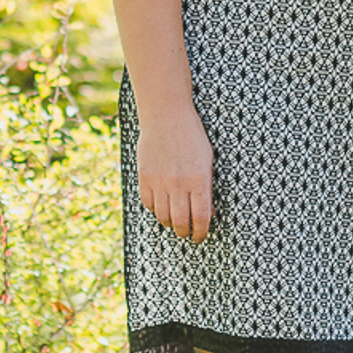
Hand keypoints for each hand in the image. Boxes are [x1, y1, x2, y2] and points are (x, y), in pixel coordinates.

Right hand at [136, 101, 214, 241]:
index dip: (202, 232)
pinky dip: (155, 209)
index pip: (201, 218)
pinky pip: (148, 204)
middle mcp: (179, 184)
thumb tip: (208, 213)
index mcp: (199, 180)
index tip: (201, 236)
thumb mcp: (207, 160)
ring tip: (175, 220)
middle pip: (181, 223)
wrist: (166, 115)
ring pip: (163, 216)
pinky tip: (161, 205)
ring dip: (170, 223)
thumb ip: (207, 187)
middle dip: (186, 233)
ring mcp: (160, 181)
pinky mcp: (144, 177)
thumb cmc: (192, 136)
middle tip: (188, 233)